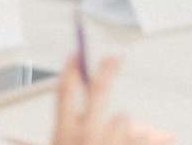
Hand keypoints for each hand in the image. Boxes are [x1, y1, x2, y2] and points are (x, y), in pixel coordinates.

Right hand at [52, 54, 172, 144]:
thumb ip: (57, 138)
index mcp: (63, 137)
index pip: (65, 95)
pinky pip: (143, 138)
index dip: (70, 71)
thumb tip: (47, 127)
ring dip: (121, 132)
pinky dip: (140, 144)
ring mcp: (111, 143)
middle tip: (113, 58)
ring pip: (124, 119)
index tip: (76, 56)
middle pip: (98, 91)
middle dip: (105, 71)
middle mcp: (86, 137)